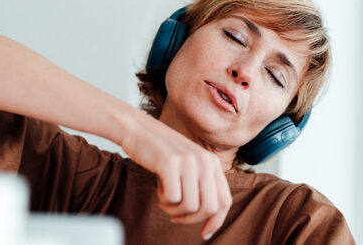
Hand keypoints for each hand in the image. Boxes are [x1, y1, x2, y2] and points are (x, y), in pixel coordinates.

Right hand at [119, 113, 232, 239]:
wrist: (138, 129)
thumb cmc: (161, 152)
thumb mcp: (189, 164)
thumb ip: (201, 183)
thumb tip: (209, 216)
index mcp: (213, 162)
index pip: (225, 201)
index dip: (216, 221)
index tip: (205, 233)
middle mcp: (205, 161)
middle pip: (209, 208)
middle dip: (191, 220)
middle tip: (175, 216)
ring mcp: (188, 162)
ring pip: (190, 206)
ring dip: (174, 211)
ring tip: (164, 200)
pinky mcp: (170, 164)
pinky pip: (173, 198)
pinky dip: (164, 201)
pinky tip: (158, 190)